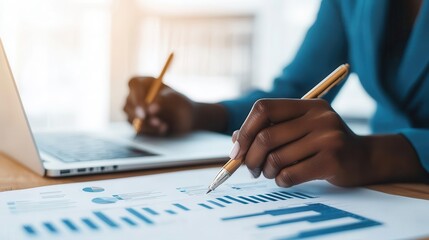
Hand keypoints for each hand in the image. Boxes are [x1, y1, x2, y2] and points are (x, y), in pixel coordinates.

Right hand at [123, 76, 228, 135]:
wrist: (185, 119)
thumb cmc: (180, 104)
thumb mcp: (176, 100)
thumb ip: (164, 101)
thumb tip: (150, 109)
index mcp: (145, 82)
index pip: (134, 84)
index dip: (137, 96)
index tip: (145, 109)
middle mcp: (136, 95)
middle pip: (128, 102)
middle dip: (141, 114)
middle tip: (155, 122)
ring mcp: (133, 109)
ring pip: (131, 117)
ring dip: (148, 124)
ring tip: (165, 125)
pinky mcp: (135, 123)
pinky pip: (137, 128)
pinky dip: (150, 131)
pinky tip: (163, 129)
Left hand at [231, 99, 426, 186]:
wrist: (366, 159)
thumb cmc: (325, 144)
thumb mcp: (300, 129)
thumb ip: (270, 130)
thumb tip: (234, 140)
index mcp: (307, 105)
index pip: (263, 108)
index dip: (245, 129)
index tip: (237, 149)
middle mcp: (318, 117)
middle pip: (266, 137)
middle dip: (250, 158)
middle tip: (251, 169)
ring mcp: (328, 137)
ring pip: (276, 158)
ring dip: (266, 171)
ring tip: (271, 173)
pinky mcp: (333, 160)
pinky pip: (290, 174)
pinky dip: (280, 180)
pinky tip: (285, 179)